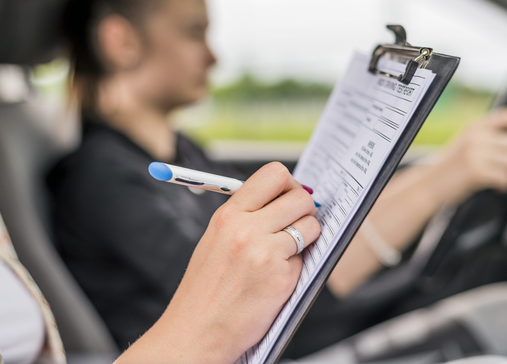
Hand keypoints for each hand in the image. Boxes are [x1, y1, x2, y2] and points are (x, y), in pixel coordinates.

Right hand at [116, 162, 319, 363]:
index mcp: (228, 215)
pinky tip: (278, 278)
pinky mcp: (281, 277)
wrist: (196, 332)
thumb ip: (246, 217)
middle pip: (299, 197)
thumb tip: (284, 199)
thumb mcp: (215, 240)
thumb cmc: (205, 291)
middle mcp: (246, 228)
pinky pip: (306, 258)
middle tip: (298, 223)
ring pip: (310, 225)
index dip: (290, 183)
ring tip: (288, 252)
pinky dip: (298, 266)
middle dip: (305, 209)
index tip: (290, 196)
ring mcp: (265, 252)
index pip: (273, 174)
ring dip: (307, 236)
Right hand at [433, 107, 506, 203]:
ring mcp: (476, 154)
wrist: (428, 184)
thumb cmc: (448, 167)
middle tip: (504, 167)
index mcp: (474, 127)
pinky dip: (504, 184)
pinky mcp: (477, 171)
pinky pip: (504, 177)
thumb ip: (487, 137)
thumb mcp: (465, 143)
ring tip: (497, 178)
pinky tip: (495, 186)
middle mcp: (476, 137)